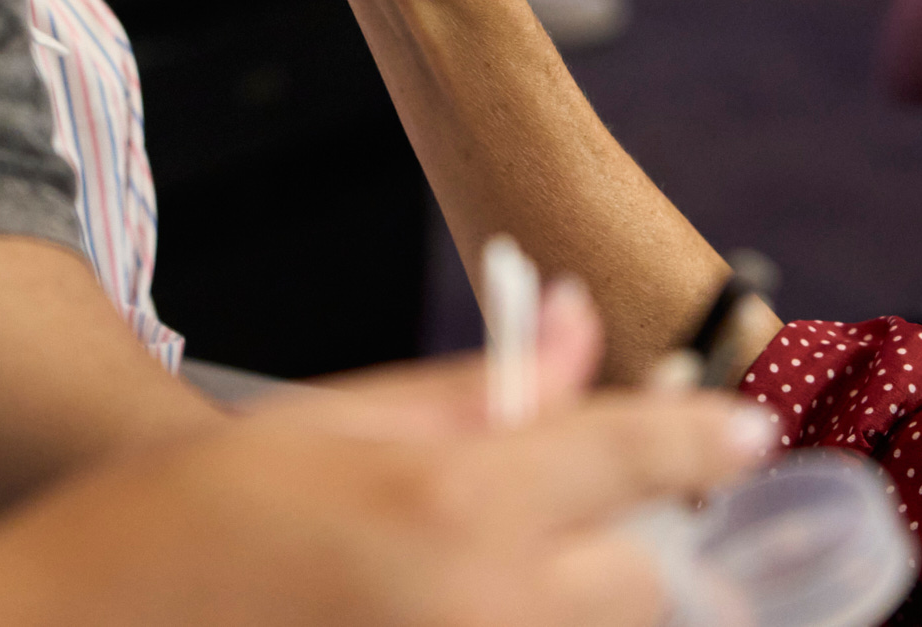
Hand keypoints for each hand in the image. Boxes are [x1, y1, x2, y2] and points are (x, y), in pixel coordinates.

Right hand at [0, 283, 779, 626]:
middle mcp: (479, 616)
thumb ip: (470, 388)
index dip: (700, 438)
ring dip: (591, 604)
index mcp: (446, 508)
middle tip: (602, 520)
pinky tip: (449, 602)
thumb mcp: (322, 425)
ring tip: (499, 568)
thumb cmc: (176, 529)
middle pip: (650, 586)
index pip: (634, 461)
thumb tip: (576, 323)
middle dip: (643, 547)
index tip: (744, 432)